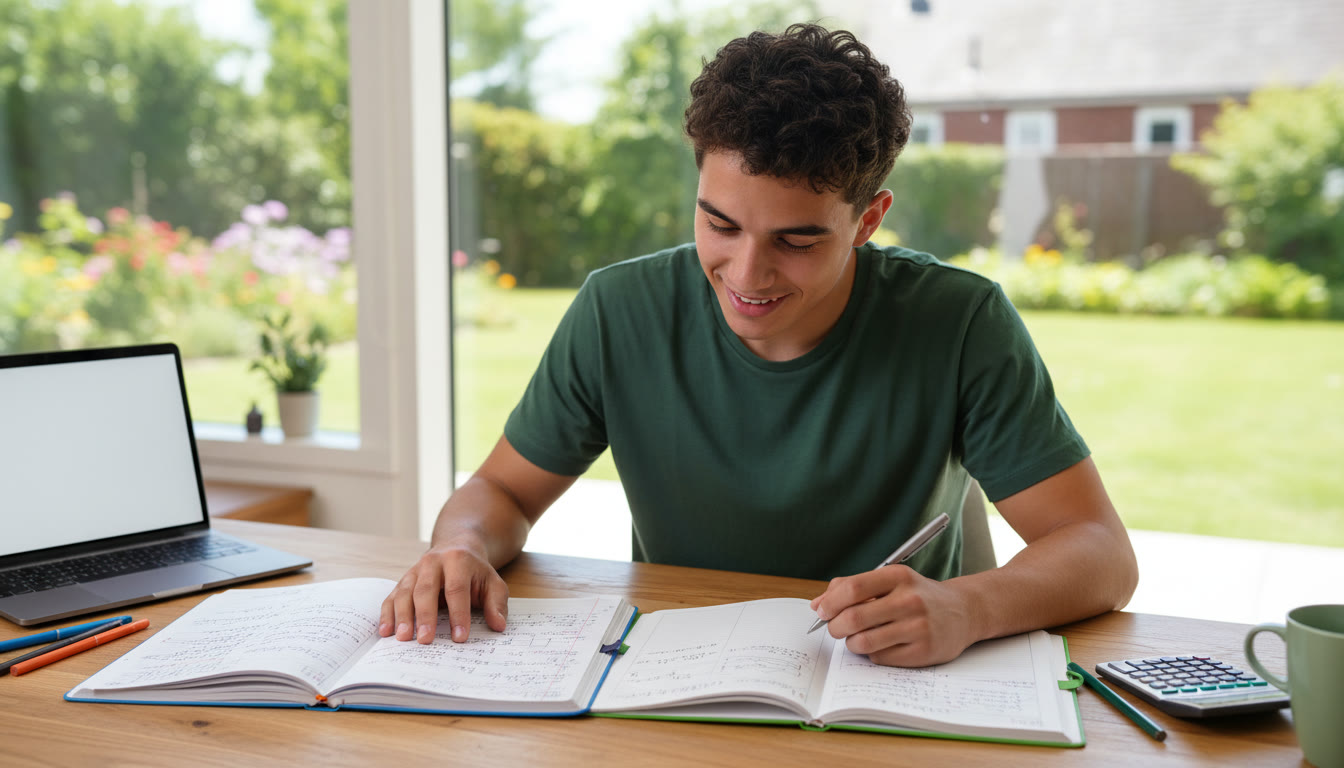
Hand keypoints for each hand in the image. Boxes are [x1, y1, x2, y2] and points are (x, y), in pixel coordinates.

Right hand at [378, 541, 508, 643]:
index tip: (460, 637)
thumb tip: (498, 625)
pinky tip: (385, 631)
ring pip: (405, 592)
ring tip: (402, 638)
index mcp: (458, 560)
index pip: (457, 589)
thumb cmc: (475, 571)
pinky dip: (387, 614)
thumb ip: (497, 603)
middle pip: (426, 589)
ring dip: (402, 616)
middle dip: (425, 616)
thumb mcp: (493, 582)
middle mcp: (432, 562)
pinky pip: (392, 596)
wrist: (457, 546)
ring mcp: (414, 570)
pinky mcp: (403, 581)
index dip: (458, 614)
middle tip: (425, 640)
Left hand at [809, 565, 974, 666]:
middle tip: (836, 629)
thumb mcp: (890, 581)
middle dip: (835, 627)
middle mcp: (909, 600)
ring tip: (858, 639)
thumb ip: (852, 587)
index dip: (830, 603)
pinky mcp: (924, 651)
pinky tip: (882, 645)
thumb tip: (818, 605)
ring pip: (864, 642)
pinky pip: (881, 658)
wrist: (963, 612)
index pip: (852, 589)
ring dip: (852, 644)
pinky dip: (872, 654)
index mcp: (898, 576)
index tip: (823, 612)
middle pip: (854, 618)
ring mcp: (918, 627)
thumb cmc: (917, 596)